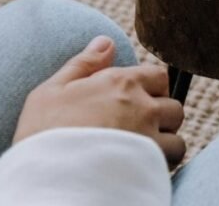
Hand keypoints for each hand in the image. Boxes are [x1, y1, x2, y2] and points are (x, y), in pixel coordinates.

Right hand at [14, 36, 186, 166]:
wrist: (43, 178)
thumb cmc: (41, 135)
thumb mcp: (50, 92)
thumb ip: (83, 64)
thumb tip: (106, 41)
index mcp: (119, 83)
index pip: (158, 76)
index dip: (152, 90)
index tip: (137, 105)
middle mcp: (141, 104)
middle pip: (173, 106)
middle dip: (161, 118)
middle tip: (139, 132)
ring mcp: (150, 132)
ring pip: (177, 133)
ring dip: (165, 142)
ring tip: (142, 152)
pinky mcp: (153, 160)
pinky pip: (175, 155)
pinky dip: (165, 161)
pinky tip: (144, 165)